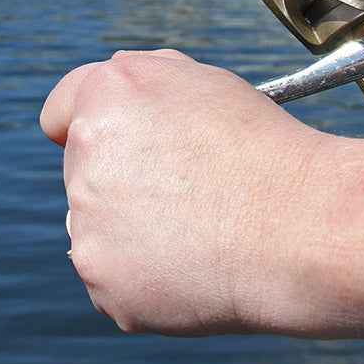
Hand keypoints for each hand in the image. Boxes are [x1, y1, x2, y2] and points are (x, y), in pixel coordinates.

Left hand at [40, 49, 363, 337]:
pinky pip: (113, 277)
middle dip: (121, 182)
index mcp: (109, 94)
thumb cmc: (268, 154)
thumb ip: (147, 86)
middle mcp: (85, 152)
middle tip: (185, 197)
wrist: (302, 229)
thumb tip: (121, 107)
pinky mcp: (100, 275)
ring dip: (131, 232)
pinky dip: (145, 279)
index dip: (80, 126)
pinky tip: (195, 268)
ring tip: (200, 232)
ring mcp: (86, 219)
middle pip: (81, 172)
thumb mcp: (208, 85)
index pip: (61, 111)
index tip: (103, 147)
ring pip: (97, 227)